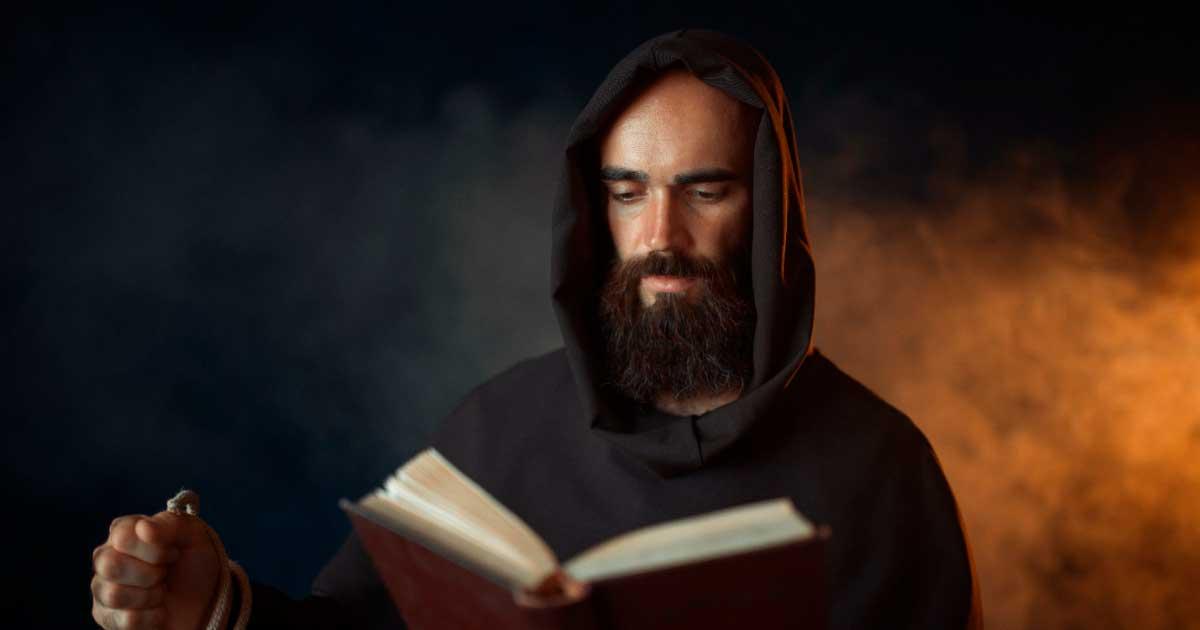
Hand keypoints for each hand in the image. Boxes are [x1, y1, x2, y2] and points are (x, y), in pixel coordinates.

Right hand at [91, 511, 221, 628]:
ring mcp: (103, 588)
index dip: (154, 549)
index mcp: (124, 532)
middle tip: (166, 574)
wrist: (204, 599)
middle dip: (150, 573)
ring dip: (151, 596)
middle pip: (110, 566)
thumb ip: (169, 525)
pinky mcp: (107, 617)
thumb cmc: (194, 562)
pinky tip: (159, 610)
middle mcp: (106, 557)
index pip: (122, 536)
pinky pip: (125, 620)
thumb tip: (143, 527)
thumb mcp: (192, 536)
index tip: (174, 553)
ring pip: (114, 595)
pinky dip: (152, 617)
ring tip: (162, 592)